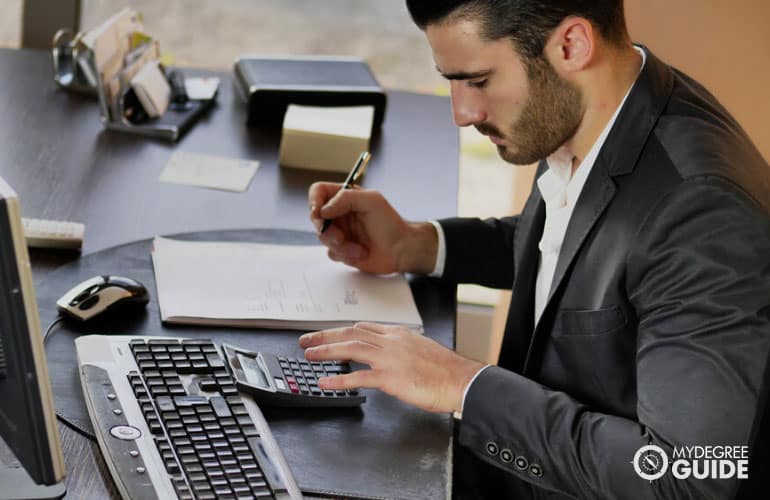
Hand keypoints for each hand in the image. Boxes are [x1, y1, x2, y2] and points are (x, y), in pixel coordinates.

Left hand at [299, 322, 484, 413]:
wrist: (462, 380)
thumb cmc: (445, 370)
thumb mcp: (420, 349)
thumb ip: (401, 348)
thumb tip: (389, 354)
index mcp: (398, 334)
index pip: (363, 328)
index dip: (341, 331)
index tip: (327, 334)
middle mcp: (391, 342)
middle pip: (351, 333)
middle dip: (325, 336)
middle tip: (306, 341)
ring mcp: (390, 358)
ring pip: (351, 349)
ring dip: (326, 351)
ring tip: (309, 356)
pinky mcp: (391, 378)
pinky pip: (359, 377)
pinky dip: (339, 379)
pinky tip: (325, 382)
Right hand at [308, 182, 437, 273]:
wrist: (401, 250)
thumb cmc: (391, 223)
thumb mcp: (372, 201)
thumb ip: (346, 198)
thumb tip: (323, 210)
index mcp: (345, 197)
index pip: (318, 192)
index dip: (314, 200)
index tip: (319, 212)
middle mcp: (339, 213)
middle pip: (315, 217)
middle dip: (327, 230)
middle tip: (340, 237)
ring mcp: (339, 232)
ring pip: (322, 237)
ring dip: (340, 245)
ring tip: (359, 248)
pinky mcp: (342, 250)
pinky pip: (331, 253)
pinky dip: (345, 254)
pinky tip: (361, 253)